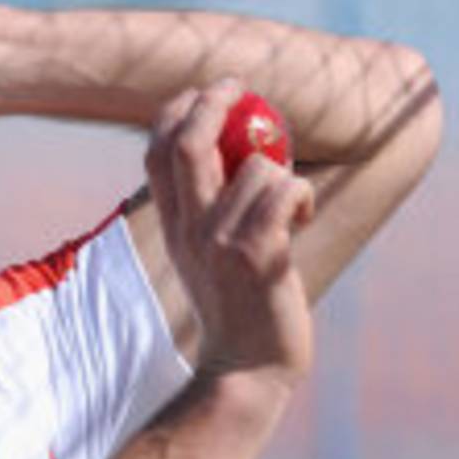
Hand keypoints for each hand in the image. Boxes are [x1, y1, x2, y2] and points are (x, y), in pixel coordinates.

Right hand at [146, 79, 315, 387]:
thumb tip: (231, 150)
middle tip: (241, 89)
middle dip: (215, 101)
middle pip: (188, 142)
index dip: (177, 110)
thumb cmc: (237, 310)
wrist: (246, 369)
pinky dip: (301, 197)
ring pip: (256, 167)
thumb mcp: (206, 257)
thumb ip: (207, 210)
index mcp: (174, 228)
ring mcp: (220, 245)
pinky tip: (301, 220)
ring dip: (283, 174)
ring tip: (289, 206)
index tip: (206, 93)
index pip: (157, 151)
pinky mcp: (258, 258)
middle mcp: (189, 231)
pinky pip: (284, 193)